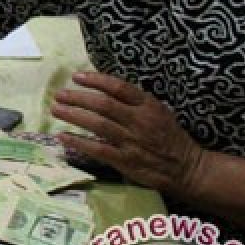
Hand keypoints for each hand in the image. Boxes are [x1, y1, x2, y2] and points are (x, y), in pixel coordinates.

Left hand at [50, 71, 203, 195]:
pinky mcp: (126, 161)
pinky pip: (97, 149)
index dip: (96, 80)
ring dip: (74, 116)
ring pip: (97, 124)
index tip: (76, 77)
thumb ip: (136, 102)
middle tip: (59, 95)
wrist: (188, 168)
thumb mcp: (160, 112)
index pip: (119, 87)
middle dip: (78, 98)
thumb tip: (105, 89)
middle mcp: (139, 121)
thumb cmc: (170, 137)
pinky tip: (62, 136)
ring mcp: (132, 141)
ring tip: (55, 109)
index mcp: (149, 106)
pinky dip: (78, 142)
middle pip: (103, 105)